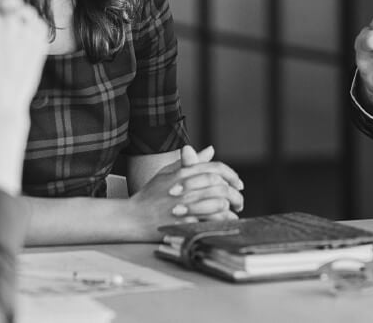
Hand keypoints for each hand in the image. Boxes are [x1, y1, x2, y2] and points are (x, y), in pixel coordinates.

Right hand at [0, 0, 48, 112]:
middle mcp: (6, 18)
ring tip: (10, 35)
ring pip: (24, 9)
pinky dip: (31, 28)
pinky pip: (37, 22)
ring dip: (18, 16)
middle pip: (6, 0)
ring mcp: (26, 27)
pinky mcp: (40, 38)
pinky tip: (21, 42)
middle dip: (1, 8)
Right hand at [129, 148, 243, 228]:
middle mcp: (185, 187)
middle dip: (235, 194)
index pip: (215, 169)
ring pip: (218, 204)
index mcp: (182, 173)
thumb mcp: (168, 172)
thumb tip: (210, 149)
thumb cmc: (150, 194)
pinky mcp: (183, 223)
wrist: (132, 217)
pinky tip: (225, 223)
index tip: (238, 184)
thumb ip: (191, 161)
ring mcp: (184, 206)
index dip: (231, 175)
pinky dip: (221, 222)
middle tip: (240, 201)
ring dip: (231, 209)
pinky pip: (209, 222)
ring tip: (234, 213)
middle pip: (220, 186)